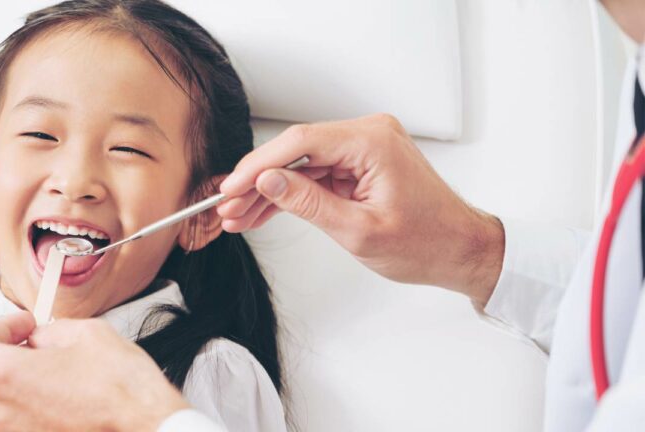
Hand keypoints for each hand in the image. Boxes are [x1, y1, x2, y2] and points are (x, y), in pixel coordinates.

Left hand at [0, 311, 188, 431]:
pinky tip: (61, 396)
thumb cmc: (120, 384)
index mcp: (6, 375)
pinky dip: (29, 406)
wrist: (144, 424)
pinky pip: (17, 422)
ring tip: (52, 371)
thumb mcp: (86, 332)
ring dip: (15, 382)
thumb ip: (49, 332)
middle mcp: (2, 411)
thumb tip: (39, 341)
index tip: (24, 326)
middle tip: (35, 343)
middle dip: (3, 354)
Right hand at [218, 114, 504, 304]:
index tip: (232, 187)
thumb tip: (268, 180)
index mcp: (372, 142)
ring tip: (240, 215)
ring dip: (272, 190)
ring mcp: (366, 147)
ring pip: (303, 164)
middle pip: (297, 151)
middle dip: (259, 180)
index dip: (259, 164)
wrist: (459, 250)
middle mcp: (369, 134)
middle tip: (229, 205)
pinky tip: (265, 211)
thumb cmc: (426, 242)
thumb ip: (308, 203)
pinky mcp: (362, 163)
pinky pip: (318, 174)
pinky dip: (294, 193)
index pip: (300, 142)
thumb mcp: (358, 231)